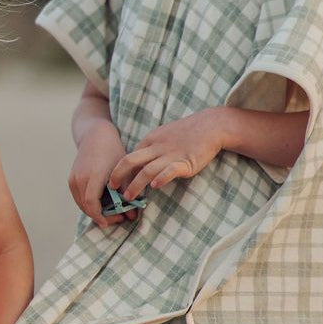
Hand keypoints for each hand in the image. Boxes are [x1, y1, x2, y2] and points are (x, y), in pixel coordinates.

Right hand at [69, 120, 134, 225]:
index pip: (92, 203)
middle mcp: (79, 178)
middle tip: (118, 217)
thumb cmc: (112, 150)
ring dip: (95, 211)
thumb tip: (133, 215)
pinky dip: (89, 205)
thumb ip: (127, 192)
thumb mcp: (123, 170)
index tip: (113, 222)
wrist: (95, 135)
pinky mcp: (71, 180)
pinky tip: (103, 204)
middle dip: (101, 216)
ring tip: (112, 212)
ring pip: (81, 204)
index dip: (101, 216)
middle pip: (86, 207)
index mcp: (93, 175)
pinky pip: (79, 198)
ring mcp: (73, 179)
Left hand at [109, 109, 226, 199]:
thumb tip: (138, 166)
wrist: (210, 125)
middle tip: (111, 189)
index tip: (113, 184)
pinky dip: (161, 178)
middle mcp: (157, 147)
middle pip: (130, 161)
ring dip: (135, 185)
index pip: (128, 157)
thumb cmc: (186, 133)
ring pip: (147, 170)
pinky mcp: (186, 162)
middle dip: (118, 176)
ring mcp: (171, 155)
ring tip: (129, 197)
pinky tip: (156, 187)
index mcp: (150, 141)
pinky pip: (170, 170)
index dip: (119, 172)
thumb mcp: (163, 136)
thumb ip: (151, 149)